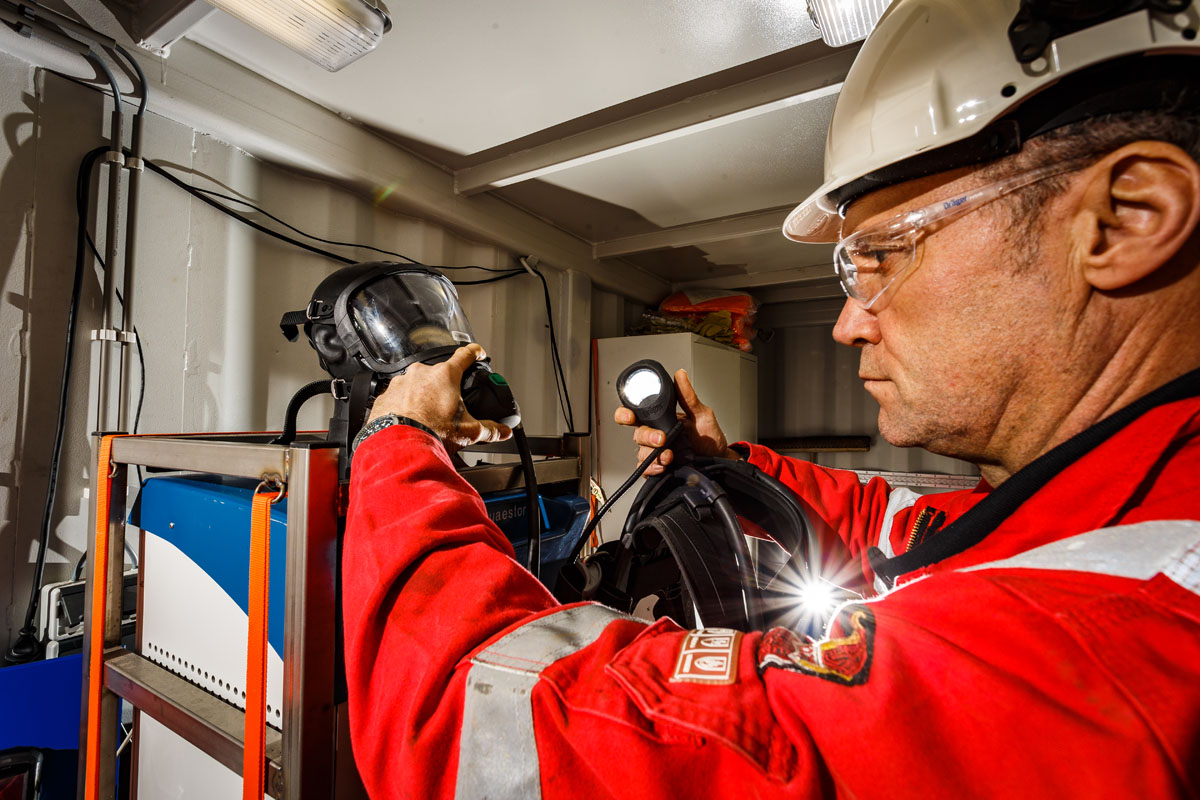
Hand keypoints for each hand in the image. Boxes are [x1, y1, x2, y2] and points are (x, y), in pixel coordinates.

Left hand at [368, 344, 512, 451]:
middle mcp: (421, 373)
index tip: (478, 353)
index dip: (474, 353)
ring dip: (423, 396)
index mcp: (445, 375)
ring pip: (416, 385)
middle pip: (439, 374)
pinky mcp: (386, 395)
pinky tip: (410, 420)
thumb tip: (502, 431)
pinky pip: (398, 396)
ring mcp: (401, 382)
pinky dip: (404, 405)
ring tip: (427, 418)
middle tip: (448, 407)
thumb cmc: (431, 432)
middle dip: (444, 388)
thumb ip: (489, 429)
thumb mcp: (468, 431)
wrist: (399, 444)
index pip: (465, 355)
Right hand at [614, 369, 738, 475]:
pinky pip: (646, 469)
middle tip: (661, 438)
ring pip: (641, 452)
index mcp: (661, 418)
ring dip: (652, 454)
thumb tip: (680, 375)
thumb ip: (688, 397)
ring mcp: (657, 451)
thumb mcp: (702, 414)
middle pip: (637, 433)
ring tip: (669, 456)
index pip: (636, 413)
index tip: (630, 416)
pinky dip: (652, 468)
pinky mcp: (659, 467)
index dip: (626, 413)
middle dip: (646, 436)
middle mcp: (655, 433)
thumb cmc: (710, 438)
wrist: (718, 459)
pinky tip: (662, 467)